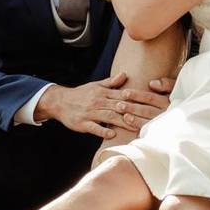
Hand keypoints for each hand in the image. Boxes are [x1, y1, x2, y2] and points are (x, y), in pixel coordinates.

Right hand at [34, 73, 176, 138]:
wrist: (60, 101)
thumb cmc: (81, 94)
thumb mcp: (96, 86)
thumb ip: (111, 82)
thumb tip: (125, 74)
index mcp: (103, 93)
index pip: (122, 96)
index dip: (136, 99)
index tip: (149, 104)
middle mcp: (98, 102)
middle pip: (118, 107)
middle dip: (133, 112)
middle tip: (147, 118)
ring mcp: (90, 113)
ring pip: (108, 117)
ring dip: (121, 122)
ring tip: (134, 127)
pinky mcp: (82, 123)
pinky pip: (94, 128)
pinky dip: (102, 131)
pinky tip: (112, 135)